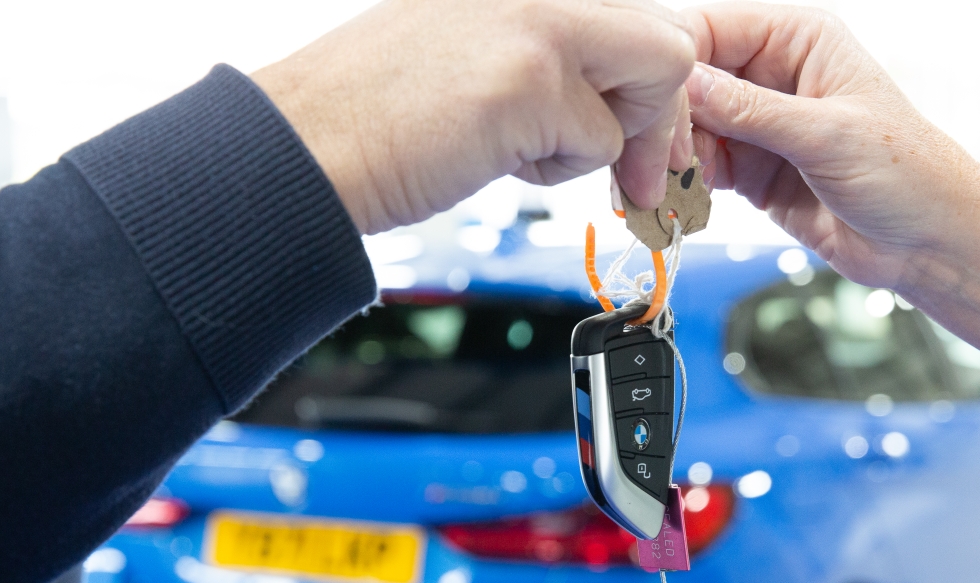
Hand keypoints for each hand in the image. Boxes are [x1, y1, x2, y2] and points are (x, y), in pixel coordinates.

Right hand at [254, 0, 695, 235]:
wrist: (310, 146)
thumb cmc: (384, 110)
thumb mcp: (481, 46)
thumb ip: (555, 49)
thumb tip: (637, 87)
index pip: (640, 12)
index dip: (648, 81)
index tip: (634, 132)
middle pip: (669, 37)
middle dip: (658, 116)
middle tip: (631, 171)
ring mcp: (540, 19)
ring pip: (658, 80)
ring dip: (605, 140)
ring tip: (523, 147)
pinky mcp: (532, 80)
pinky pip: (602, 142)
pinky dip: (558, 170)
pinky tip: (494, 156)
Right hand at [684, 2, 979, 383]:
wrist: (929, 243)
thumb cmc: (909, 174)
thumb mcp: (827, 135)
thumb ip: (753, 111)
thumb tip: (689, 85)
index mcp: (798, 38)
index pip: (709, 28)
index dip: (675, 62)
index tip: (654, 105)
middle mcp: (773, 74)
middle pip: (688, 79)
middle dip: (666, 118)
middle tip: (655, 159)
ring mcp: (760, 124)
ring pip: (687, 127)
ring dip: (669, 157)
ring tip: (665, 187)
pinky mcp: (752, 170)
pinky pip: (700, 168)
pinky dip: (684, 185)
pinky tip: (681, 201)